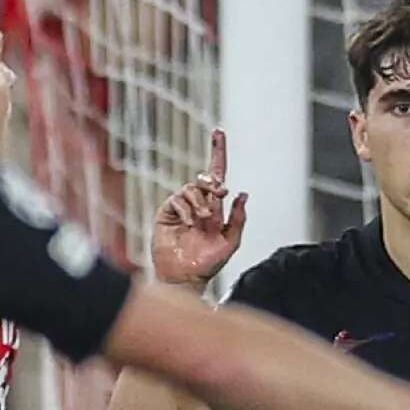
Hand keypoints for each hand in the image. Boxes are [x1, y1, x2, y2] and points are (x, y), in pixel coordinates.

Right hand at [151, 128, 248, 288]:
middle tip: (220, 193)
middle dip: (213, 182)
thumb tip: (242, 194)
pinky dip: (185, 209)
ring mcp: (181, 208)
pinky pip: (177, 199)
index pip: (217, 176)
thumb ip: (238, 219)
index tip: (219, 132)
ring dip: (201, 201)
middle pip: (204, 178)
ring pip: (191, 188)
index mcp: (214, 208)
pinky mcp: (166, 213)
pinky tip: (188, 223)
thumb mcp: (231, 242)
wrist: (185, 277)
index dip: (218, 153)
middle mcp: (198, 204)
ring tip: (203, 219)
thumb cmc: (208, 264)